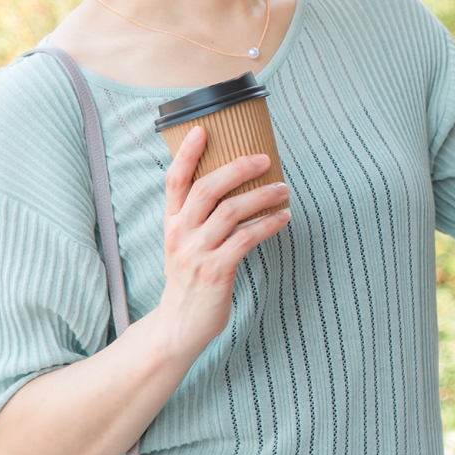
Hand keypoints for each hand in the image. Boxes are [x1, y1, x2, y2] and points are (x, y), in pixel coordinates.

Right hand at [155, 127, 290, 357]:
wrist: (179, 325)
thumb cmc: (189, 280)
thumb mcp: (183, 245)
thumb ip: (198, 219)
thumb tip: (233, 187)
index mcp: (171, 224)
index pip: (174, 181)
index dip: (185, 154)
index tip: (201, 129)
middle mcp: (180, 234)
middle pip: (206, 190)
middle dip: (237, 169)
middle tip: (264, 159)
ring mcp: (196, 253)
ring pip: (231, 212)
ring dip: (261, 196)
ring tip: (283, 189)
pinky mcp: (216, 272)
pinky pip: (246, 239)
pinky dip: (268, 224)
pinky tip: (283, 218)